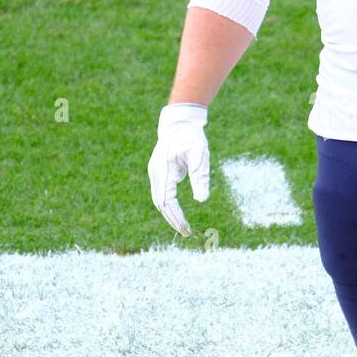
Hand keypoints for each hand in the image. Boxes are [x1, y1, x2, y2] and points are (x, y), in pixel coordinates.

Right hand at [148, 103, 209, 235]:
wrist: (179, 123)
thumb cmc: (191, 138)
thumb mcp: (200, 155)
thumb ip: (200, 176)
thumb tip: (202, 200)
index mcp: (163, 168)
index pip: (167, 199)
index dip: (176, 216)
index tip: (187, 228)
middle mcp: (155, 172)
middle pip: (160, 203)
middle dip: (173, 219)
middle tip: (186, 232)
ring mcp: (154, 173)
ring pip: (159, 200)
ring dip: (170, 214)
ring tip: (183, 227)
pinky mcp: (158, 173)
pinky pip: (161, 194)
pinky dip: (169, 206)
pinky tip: (178, 214)